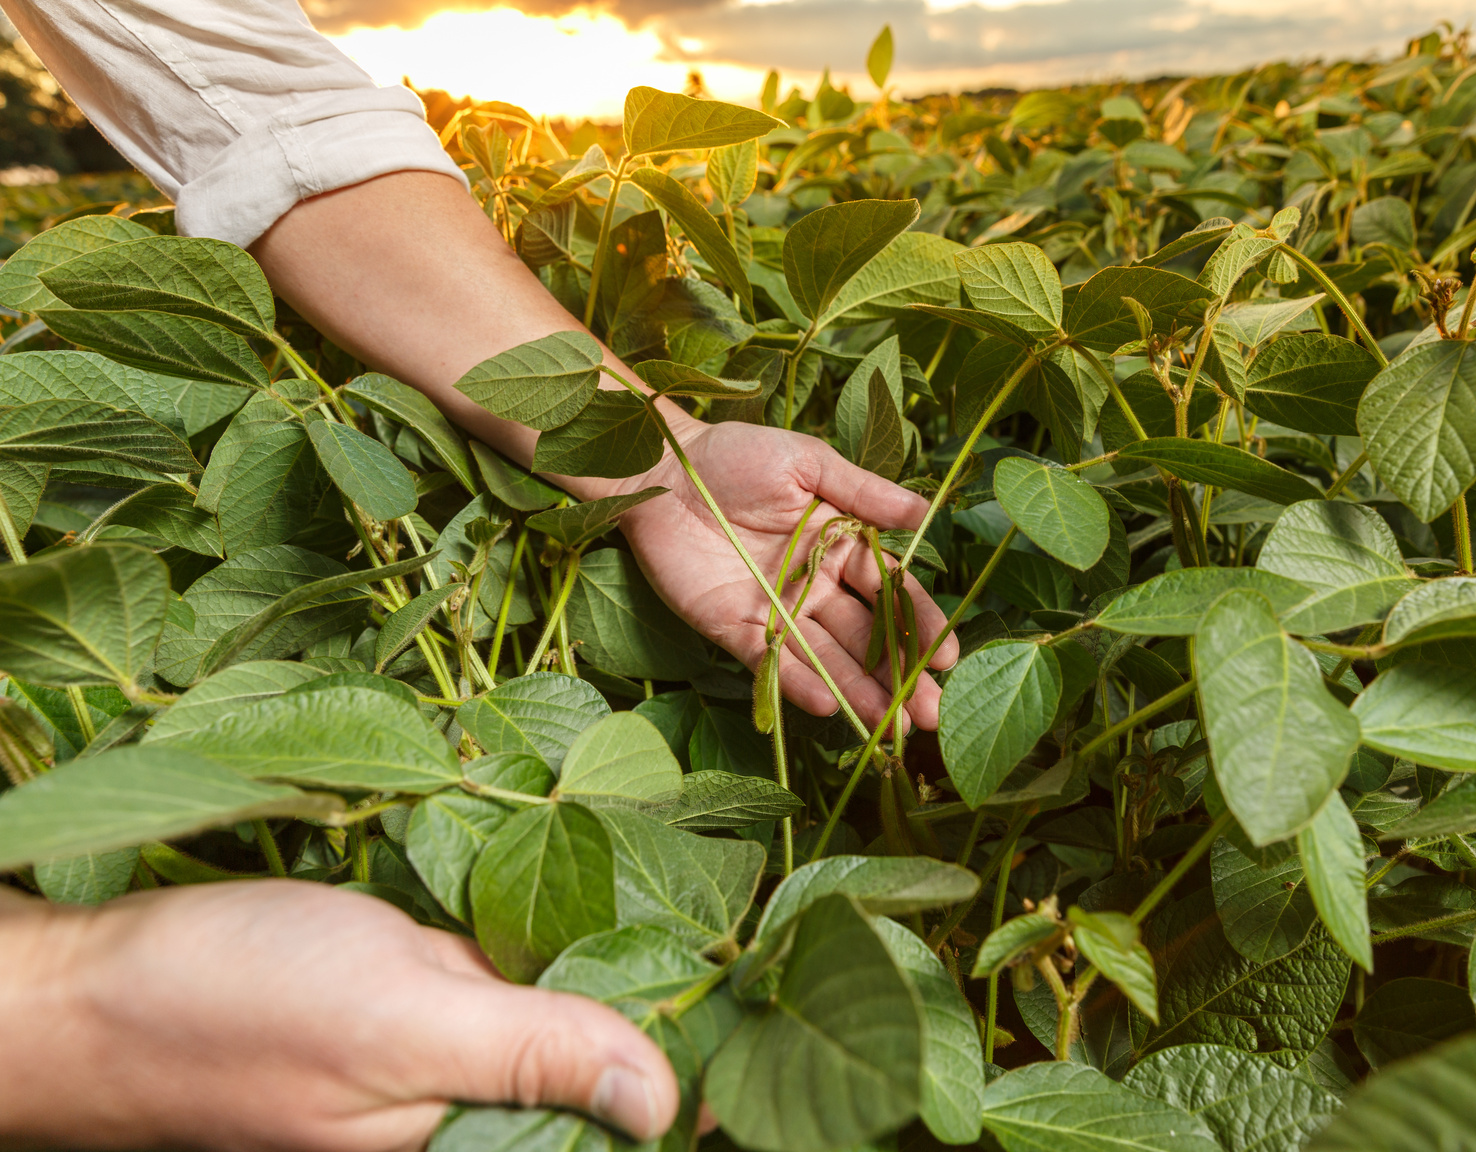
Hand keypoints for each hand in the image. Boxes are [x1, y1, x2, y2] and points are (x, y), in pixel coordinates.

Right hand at [0, 881, 677, 1151]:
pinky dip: (521, 942)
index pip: (607, 1123)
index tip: (754, 992)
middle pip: (589, 1067)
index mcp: (464, 1146)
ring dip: (590, 966)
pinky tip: (553, 894)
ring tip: (662, 896)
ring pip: (543, 1018)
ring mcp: (424, 1067)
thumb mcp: (401, 1022)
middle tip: (722, 929)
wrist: (84, 987)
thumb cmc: (231, 1003)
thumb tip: (665, 1104)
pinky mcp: (395, 1016)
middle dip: (646, 1003)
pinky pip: (486, 986)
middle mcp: (454, 1120)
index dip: (685, 1062)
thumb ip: (533, 1053)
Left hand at [610, 417, 960, 732]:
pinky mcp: (732, 628)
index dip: (920, 624)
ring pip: (825, 659)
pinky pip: (769, 662)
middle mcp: (814, 586)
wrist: (662, 467)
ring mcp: (775, 612)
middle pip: (866, 638)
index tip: (946, 655)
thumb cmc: (736, 454)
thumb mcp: (809, 462)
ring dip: (858, 694)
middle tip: (930, 713)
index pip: (891, 593)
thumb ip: (865, 492)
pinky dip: (797, 684)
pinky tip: (828, 706)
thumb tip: (926, 513)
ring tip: (893, 727)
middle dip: (900, 677)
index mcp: (841, 547)